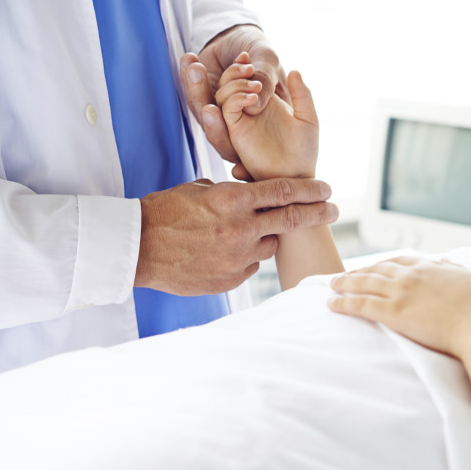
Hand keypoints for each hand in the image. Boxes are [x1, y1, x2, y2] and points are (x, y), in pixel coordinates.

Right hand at [136, 178, 337, 294]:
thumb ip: (233, 194)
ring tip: (239, 233)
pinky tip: (223, 252)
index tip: (327, 190)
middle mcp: (241, 229)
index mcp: (233, 201)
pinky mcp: (231, 279)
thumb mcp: (200, 190)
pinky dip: (245, 257)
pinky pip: (250, 265)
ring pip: (268, 244)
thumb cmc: (165, 213)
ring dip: (265, 237)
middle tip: (333, 211)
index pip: (284, 192)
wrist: (137, 248)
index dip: (310, 191)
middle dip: (317, 214)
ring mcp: (238, 257)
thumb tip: (254, 194)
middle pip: (291, 220)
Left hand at [180, 24, 287, 162]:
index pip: (250, 149)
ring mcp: (219, 111)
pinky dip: (189, 76)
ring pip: (204, 114)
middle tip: (209, 110)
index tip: (232, 128)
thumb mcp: (268, 61)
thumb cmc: (260, 52)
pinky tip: (191, 59)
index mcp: (262, 124)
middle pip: (223, 137)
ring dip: (198, 92)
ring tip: (196, 68)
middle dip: (213, 125)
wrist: (240, 37)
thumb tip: (256, 103)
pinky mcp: (202, 97)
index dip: (238, 150)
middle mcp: (238, 123)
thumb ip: (265, 81)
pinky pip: (192, 93)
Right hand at [217, 52, 317, 180]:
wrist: (297, 176)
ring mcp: (239, 121)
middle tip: (245, 62)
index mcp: (260, 104)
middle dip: (229, 70)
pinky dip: (236, 99)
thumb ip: (302, 95)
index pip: (240, 79)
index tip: (246, 55)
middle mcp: (246, 111)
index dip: (239, 65)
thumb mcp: (308, 118)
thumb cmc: (304, 151)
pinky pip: (227, 111)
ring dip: (232, 83)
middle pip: (223, 85)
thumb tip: (295, 71)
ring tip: (253, 84)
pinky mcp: (236, 133)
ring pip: (221, 96)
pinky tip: (253, 98)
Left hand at [327, 257, 470, 356]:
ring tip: (331, 286)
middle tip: (343, 276)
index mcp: (430, 266)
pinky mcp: (393, 313)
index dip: (381, 263)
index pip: (398, 260)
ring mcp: (400, 292)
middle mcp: (411, 275)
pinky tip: (331, 303)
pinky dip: (343, 303)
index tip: (372, 267)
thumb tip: (447, 260)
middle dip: (357, 272)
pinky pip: (360, 305)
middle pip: (376, 269)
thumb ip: (455, 268)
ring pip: (363, 283)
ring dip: (344, 284)